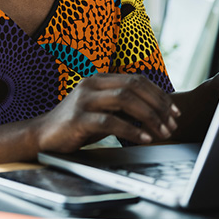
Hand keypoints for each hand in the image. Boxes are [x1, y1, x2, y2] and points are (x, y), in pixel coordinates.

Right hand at [32, 73, 180, 152]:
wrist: (44, 135)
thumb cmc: (77, 125)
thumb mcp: (103, 111)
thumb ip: (124, 107)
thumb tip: (157, 112)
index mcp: (99, 79)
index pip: (137, 80)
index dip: (159, 95)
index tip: (174, 112)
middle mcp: (91, 85)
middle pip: (134, 87)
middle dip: (158, 106)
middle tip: (172, 124)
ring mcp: (83, 100)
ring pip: (125, 100)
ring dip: (149, 117)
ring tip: (163, 132)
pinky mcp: (78, 118)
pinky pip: (111, 121)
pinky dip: (132, 131)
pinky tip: (144, 139)